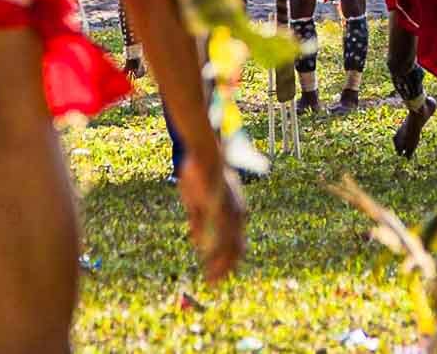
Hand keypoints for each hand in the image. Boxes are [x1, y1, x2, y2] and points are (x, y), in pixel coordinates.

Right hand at [177, 157, 245, 283]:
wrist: (205, 154)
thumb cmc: (201, 175)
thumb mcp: (199, 202)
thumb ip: (200, 222)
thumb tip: (199, 243)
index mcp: (235, 211)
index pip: (236, 242)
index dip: (229, 260)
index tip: (221, 275)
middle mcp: (237, 214)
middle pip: (236, 248)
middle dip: (225, 268)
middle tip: (215, 283)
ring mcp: (230, 212)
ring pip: (228, 245)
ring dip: (220, 264)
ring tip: (212, 279)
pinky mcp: (220, 208)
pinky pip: (218, 234)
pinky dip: (214, 251)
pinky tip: (208, 261)